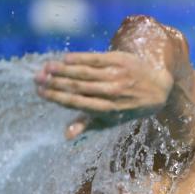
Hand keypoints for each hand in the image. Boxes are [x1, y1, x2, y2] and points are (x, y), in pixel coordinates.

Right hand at [35, 51, 176, 138]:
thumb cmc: (127, 107)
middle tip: (37, 78)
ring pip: (85, 71)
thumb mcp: (110, 120)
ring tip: (46, 67)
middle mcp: (112, 92)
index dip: (57, 97)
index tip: (40, 91)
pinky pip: (96, 58)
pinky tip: (65, 59)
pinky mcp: (121, 60)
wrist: (157, 89)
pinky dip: (80, 58)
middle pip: (78, 86)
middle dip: (55, 82)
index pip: (77, 102)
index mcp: (107, 109)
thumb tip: (66, 135)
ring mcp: (117, 75)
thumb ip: (87, 125)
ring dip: (63, 69)